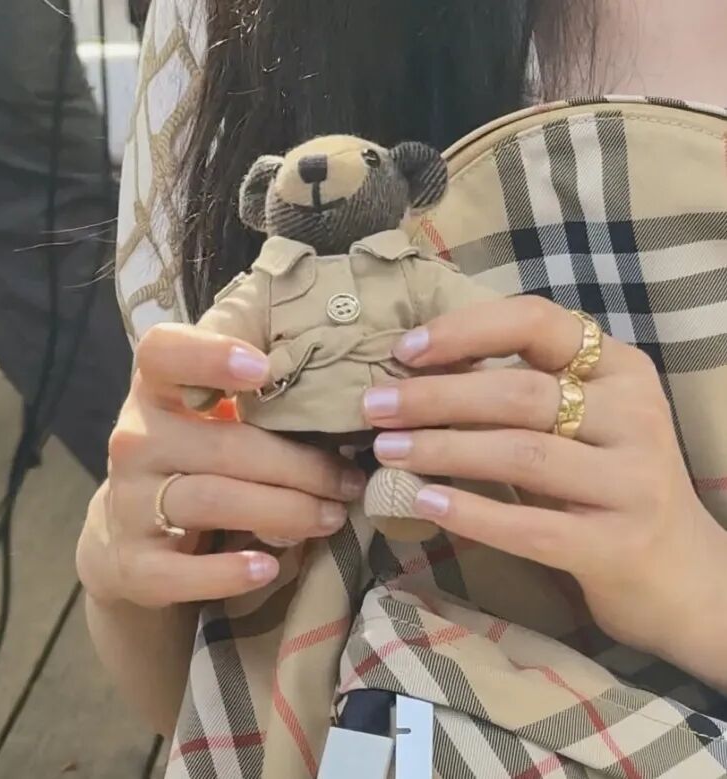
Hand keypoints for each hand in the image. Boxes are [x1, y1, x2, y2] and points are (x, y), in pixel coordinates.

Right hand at [77, 323, 364, 608]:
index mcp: (155, 390)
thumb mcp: (209, 416)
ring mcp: (129, 501)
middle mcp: (135, 439)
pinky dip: (230, 571)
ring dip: (286, 511)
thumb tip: (349, 392)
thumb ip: (255, 397)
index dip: (209, 356)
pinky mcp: (134, 563)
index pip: (163, 353)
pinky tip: (267, 568)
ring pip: (216, 501)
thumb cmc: (193, 457)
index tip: (263, 369)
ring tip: (331, 518)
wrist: (130, 534)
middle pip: (226, 446)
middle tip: (350, 481)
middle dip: (301, 466)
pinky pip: (182, 572)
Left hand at [363, 297, 726, 666]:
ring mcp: (633, 481)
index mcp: (620, 368)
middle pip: (519, 393)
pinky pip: (531, 527)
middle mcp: (635, 415)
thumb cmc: (608, 481)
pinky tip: (424, 503)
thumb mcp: (578, 421)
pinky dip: (471, 513)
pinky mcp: (618, 544)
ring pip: (522, 454)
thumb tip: (417, 371)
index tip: (405, 351)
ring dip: (442, 450)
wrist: (680, 572)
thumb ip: (518, 391)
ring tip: (385, 451)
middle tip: (374, 408)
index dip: (465, 331)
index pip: (537, 323)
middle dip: (435, 397)